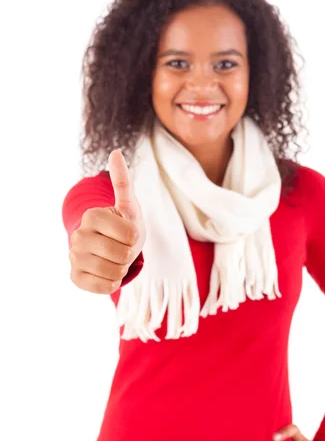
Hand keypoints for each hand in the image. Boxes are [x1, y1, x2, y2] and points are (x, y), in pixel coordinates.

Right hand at [69, 150, 145, 293]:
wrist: (112, 248)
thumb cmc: (124, 225)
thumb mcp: (129, 205)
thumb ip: (123, 182)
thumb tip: (115, 153)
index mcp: (91, 215)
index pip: (129, 234)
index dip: (136, 236)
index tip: (129, 233)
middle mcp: (78, 235)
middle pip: (122, 254)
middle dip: (130, 254)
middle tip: (122, 248)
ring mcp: (74, 257)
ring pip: (113, 272)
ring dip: (122, 269)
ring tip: (115, 260)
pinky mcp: (75, 277)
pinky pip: (103, 287)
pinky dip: (112, 283)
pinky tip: (107, 273)